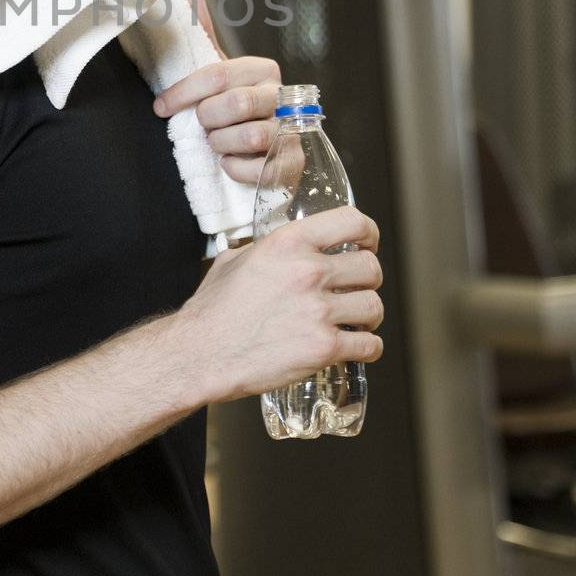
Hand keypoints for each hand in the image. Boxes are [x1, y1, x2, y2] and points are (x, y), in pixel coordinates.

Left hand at [152, 0, 281, 181]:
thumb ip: (199, 34)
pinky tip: (231, 162)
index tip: (161, 106)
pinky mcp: (292, 164)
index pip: (217, 75)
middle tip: (201, 125)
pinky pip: (259, 169)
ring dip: (222, 144)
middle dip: (208, 119)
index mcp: (262, 70)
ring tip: (217, 143)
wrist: (255, 153)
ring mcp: (290, 131)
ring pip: (250, 136)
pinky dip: (236, 169)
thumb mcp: (213, 72)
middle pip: (236, 105)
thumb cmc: (228, 110)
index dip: (184, 92)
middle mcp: (282, 97)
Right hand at [178, 206, 384, 403]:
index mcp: (288, 243)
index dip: (369, 233)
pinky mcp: (323, 348)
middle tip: (356, 290)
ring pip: (374, 307)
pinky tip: (355, 347)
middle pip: (371, 268)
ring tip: (354, 321)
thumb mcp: (234, 260)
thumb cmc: (213, 311)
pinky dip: (367, 348)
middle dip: (367, 281)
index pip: (352, 222)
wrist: (201, 354)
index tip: (368, 243)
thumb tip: (277, 251)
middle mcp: (307, 272)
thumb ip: (263, 250)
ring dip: (368, 316)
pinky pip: (369, 345)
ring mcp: (318, 311)